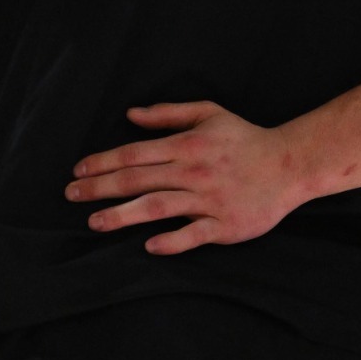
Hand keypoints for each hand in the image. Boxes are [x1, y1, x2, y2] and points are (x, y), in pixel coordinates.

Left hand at [64, 101, 308, 255]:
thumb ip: (168, 114)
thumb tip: (131, 114)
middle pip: (138, 180)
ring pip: (158, 207)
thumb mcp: (209, 114)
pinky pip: (194, 235)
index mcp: (187, 145)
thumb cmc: (244, 139)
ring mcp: (209, 199)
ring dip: (123, 216)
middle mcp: (194, 171)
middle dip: (100, 188)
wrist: (289, 165)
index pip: (135, 153)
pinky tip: (148, 246)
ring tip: (95, 223)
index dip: (103, 162)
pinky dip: (171, 241)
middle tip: (71, 195)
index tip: (78, 170)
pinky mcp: (225, 225)